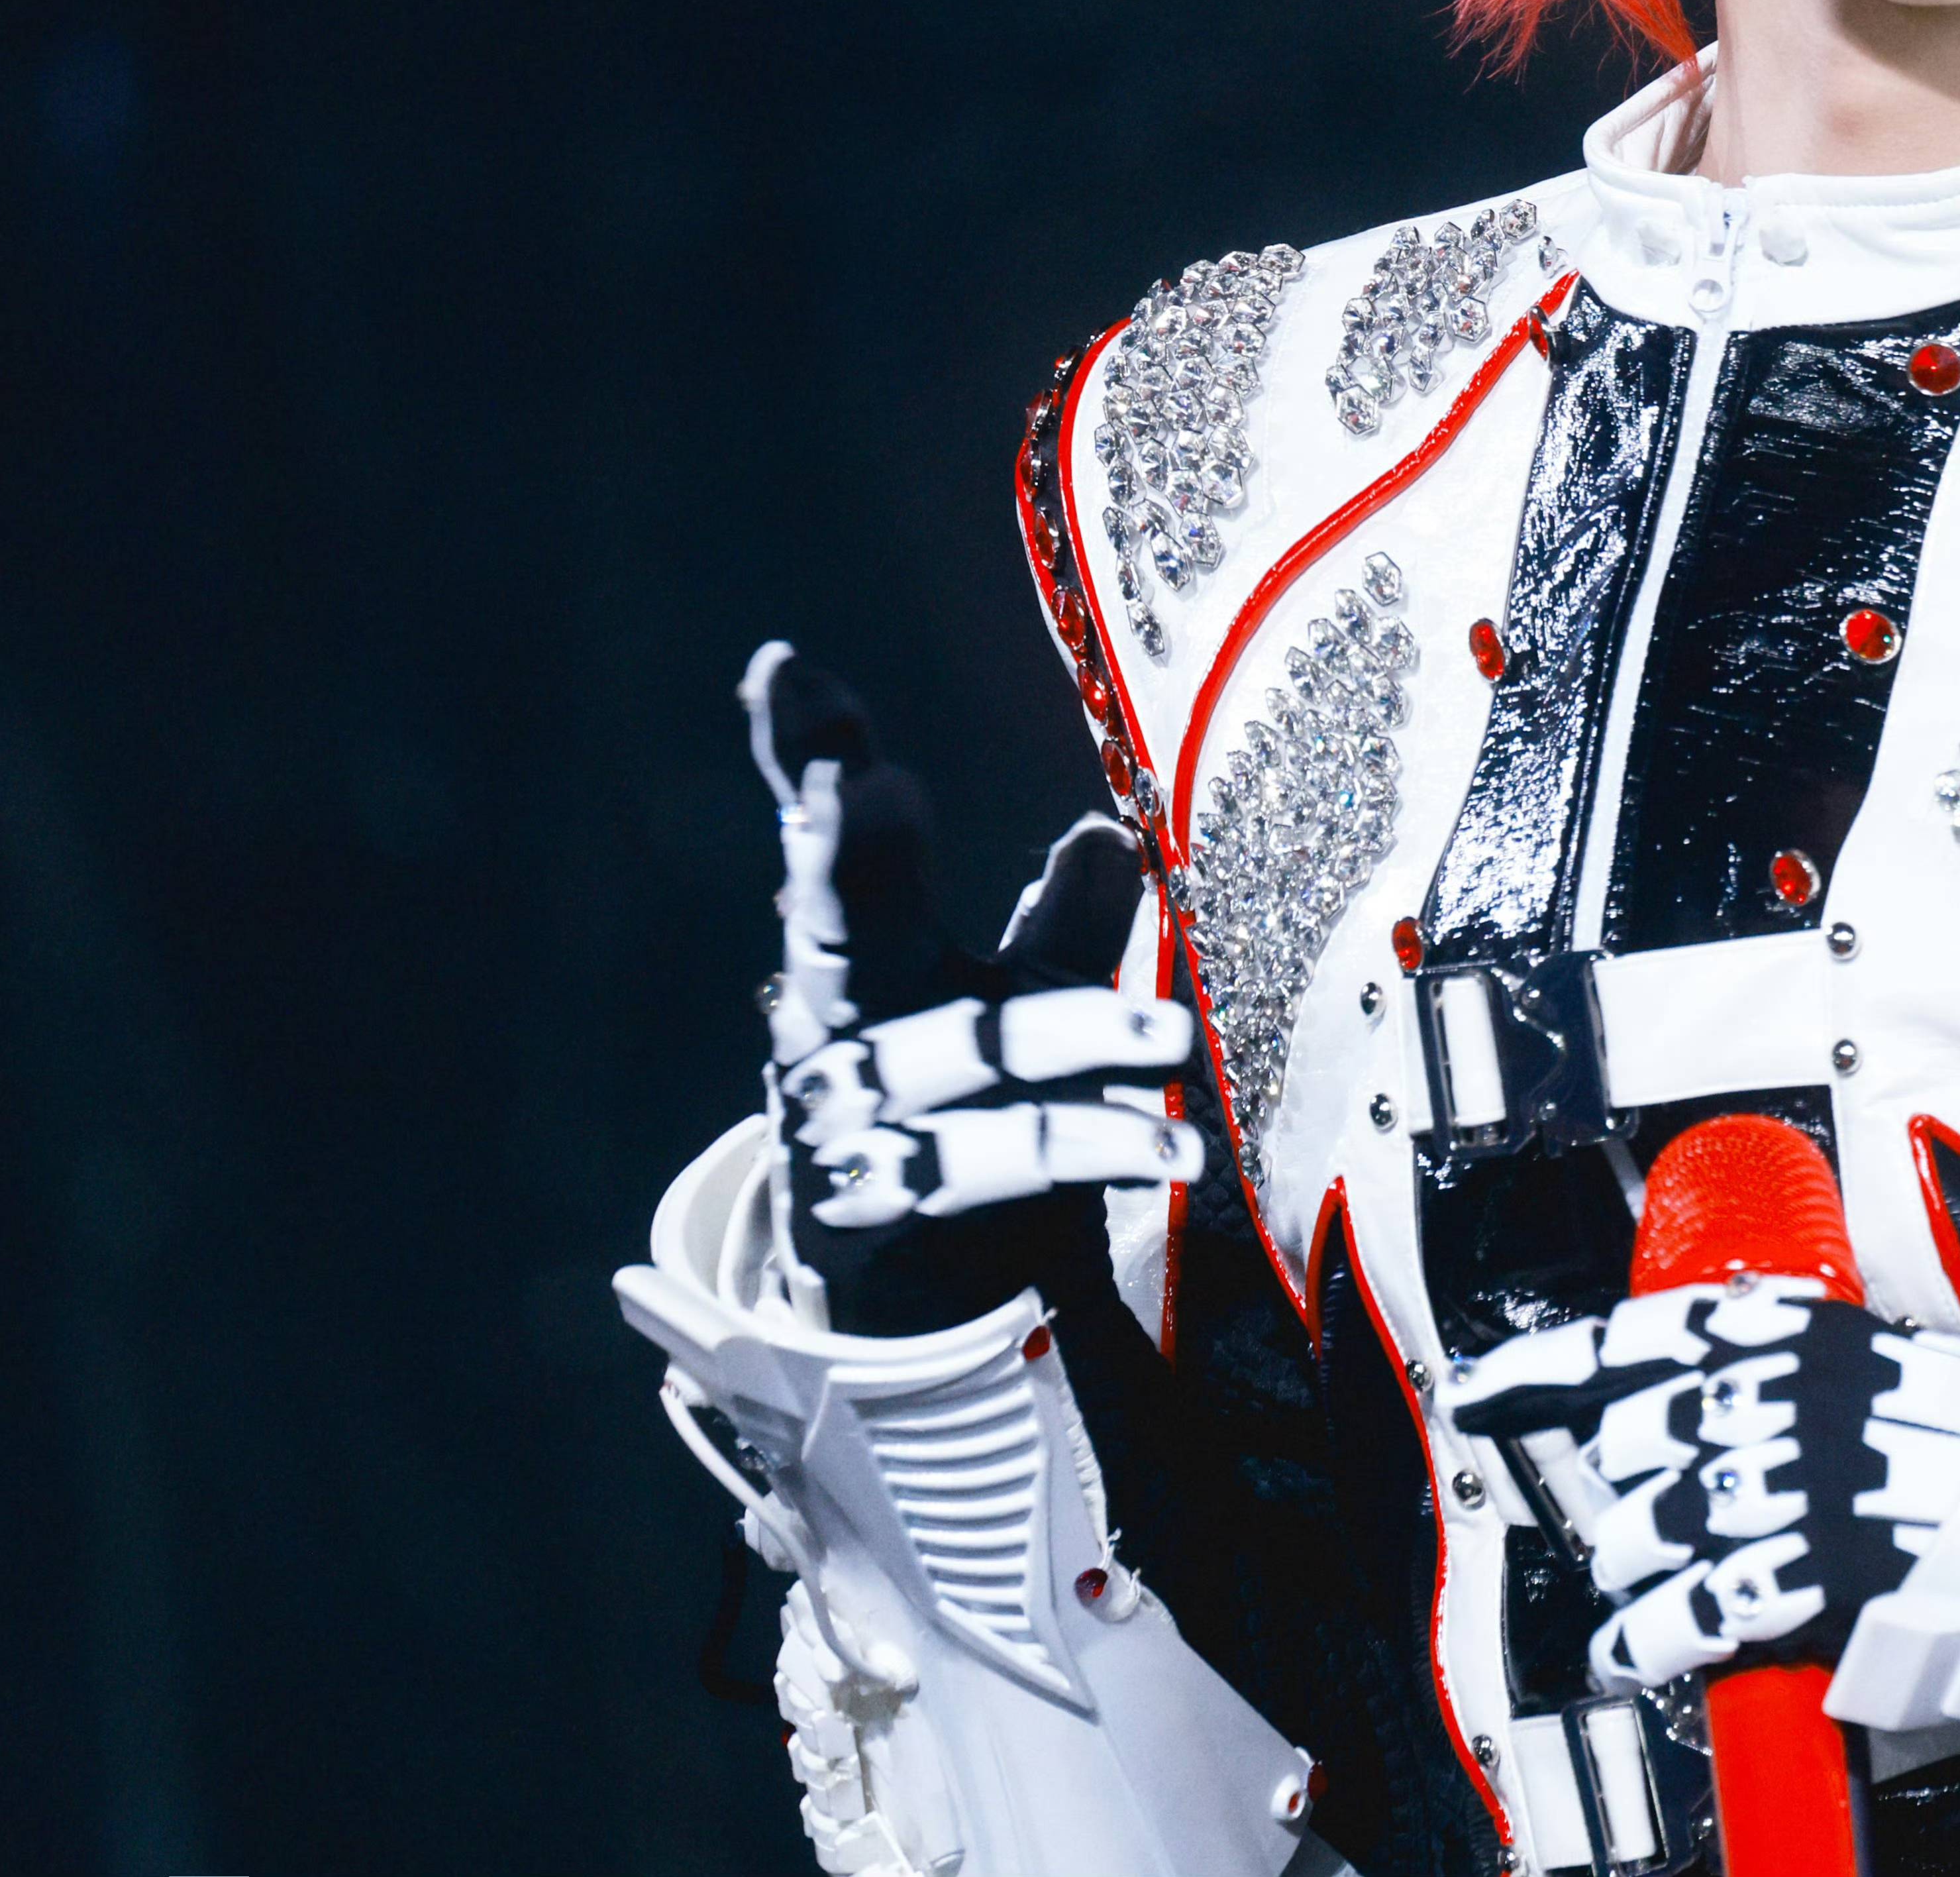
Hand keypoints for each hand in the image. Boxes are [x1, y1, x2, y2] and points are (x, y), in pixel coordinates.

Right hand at [747, 639, 1204, 1333]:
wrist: (894, 1291)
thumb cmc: (960, 1108)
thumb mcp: (1008, 1001)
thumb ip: (1057, 925)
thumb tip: (1107, 837)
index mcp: (856, 954)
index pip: (829, 841)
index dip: (803, 755)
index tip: (784, 668)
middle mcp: (834, 1022)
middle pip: (837, 921)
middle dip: (848, 849)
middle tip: (865, 780)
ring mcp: (847, 1118)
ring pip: (962, 1053)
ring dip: (1074, 1039)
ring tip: (1175, 1036)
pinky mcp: (884, 1210)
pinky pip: (996, 1165)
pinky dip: (1091, 1152)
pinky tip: (1173, 1147)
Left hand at [1438, 1282, 1959, 1689]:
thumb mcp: (1879, 1361)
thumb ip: (1787, 1370)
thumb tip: (1709, 1393)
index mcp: (1791, 1332)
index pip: (1635, 1337)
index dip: (1540, 1368)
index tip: (1479, 1387)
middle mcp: (1776, 1399)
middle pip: (1631, 1446)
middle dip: (1619, 1493)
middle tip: (1627, 1522)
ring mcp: (1787, 1484)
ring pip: (1645, 1531)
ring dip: (1633, 1569)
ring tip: (1643, 1591)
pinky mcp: (1801, 1571)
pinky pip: (1683, 1611)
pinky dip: (1644, 1640)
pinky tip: (1634, 1653)